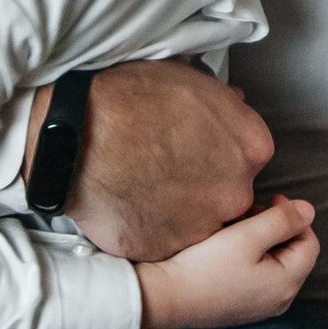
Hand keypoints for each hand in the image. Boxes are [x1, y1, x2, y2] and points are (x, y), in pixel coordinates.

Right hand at [32, 60, 274, 263]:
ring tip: (142, 186)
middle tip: (166, 168)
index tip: (194, 149)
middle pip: (227, 193)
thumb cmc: (130, 100)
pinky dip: (148, 228)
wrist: (76, 134)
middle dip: (202, 184)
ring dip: (177, 209)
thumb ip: (222, 101)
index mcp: (250, 146)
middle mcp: (236, 191)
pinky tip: (128, 204)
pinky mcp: (167, 249)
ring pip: (197, 221)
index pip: (246, 156)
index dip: (217, 151)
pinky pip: (163, 241)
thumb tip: (234, 104)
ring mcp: (203, 226)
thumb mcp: (187, 78)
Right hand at [137, 196, 318, 328]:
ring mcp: (260, 306)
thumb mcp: (246, 235)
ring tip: (234, 228)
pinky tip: (226, 248)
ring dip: (260, 240)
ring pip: (274, 263)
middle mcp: (279, 300)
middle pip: (292, 253)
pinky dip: (249, 256)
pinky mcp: (241, 306)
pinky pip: (257, 275)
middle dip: (275, 228)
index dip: (295, 216)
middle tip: (247, 214)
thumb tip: (309, 210)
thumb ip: (282, 220)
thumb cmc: (204, 266)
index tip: (269, 199)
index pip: (309, 242)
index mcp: (286, 284)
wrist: (165, 298)